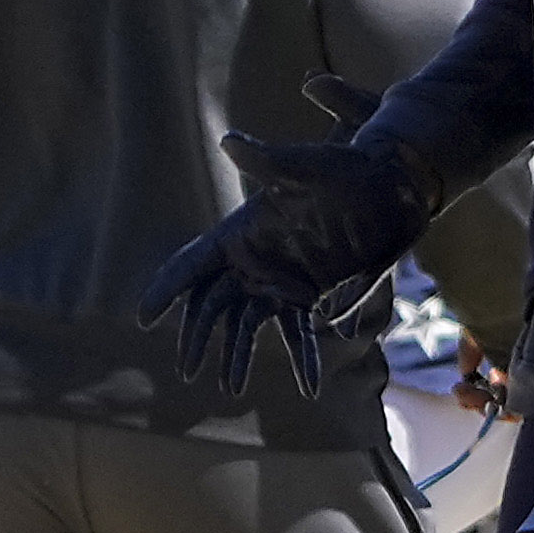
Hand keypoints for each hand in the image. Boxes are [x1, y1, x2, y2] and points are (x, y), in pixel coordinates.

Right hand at [138, 76, 429, 412]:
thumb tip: (230, 142)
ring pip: (247, 324)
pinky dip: (302, 358)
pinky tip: (309, 387)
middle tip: (189, 371)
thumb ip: (269, 161)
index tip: (143, 318)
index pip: (194, 262)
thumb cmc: (345, 168)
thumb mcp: (307, 166)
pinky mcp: (310, 291)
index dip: (168, 287)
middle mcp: (254, 256)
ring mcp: (280, 277)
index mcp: (242, 229)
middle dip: (197, 337)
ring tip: (232, 391)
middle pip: (213, 303)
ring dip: (239, 356)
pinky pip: (298, 332)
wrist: (390, 184)